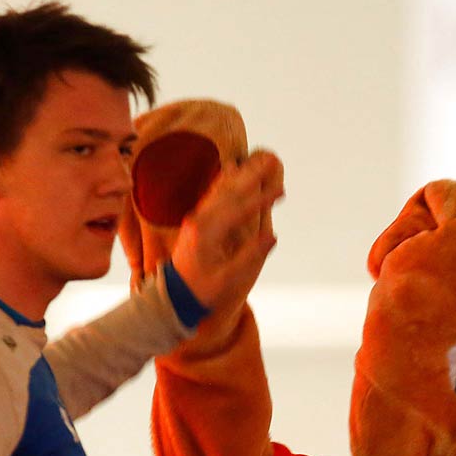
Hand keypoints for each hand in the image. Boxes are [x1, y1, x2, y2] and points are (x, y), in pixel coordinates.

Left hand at [171, 150, 283, 312]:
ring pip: (221, 190)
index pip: (239, 210)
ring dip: (240, 175)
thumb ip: (250, 256)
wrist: (173, 296)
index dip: (262, 200)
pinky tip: (230, 170)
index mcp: (207, 233)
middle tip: (271, 159)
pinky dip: (225, 181)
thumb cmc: (202, 291)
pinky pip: (213, 196)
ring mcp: (196, 219)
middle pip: (230, 192)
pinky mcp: (196, 222)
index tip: (282, 191)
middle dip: (252, 176)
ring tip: (255, 160)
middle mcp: (200, 221)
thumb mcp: (228, 280)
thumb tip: (273, 236)